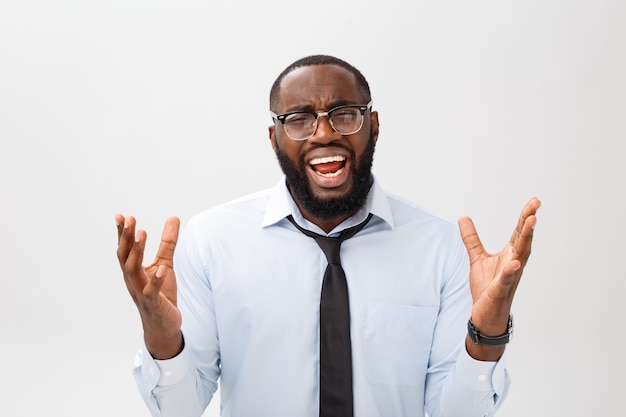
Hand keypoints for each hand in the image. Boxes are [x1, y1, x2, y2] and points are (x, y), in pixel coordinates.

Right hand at [116, 214, 183, 358]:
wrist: (164, 325)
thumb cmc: (161, 294)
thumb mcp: (165, 264)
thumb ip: (168, 242)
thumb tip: (173, 217)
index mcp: (133, 271)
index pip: (125, 249)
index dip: (122, 233)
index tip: (121, 216)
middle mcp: (132, 280)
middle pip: (125, 256)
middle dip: (126, 237)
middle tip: (130, 219)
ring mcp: (141, 292)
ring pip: (133, 271)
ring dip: (137, 252)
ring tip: (143, 233)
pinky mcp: (154, 304)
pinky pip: (152, 292)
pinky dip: (156, 280)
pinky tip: (161, 269)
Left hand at [459, 197, 540, 358]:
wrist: (486, 315)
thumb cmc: (487, 287)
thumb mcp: (477, 258)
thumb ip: (471, 239)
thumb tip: (463, 218)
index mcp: (510, 255)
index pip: (519, 232)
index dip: (525, 216)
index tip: (534, 201)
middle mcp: (514, 264)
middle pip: (523, 240)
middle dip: (529, 223)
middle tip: (535, 205)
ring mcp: (509, 277)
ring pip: (520, 256)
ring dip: (526, 240)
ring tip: (531, 222)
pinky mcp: (500, 291)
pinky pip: (506, 280)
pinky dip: (510, 271)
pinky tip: (514, 263)